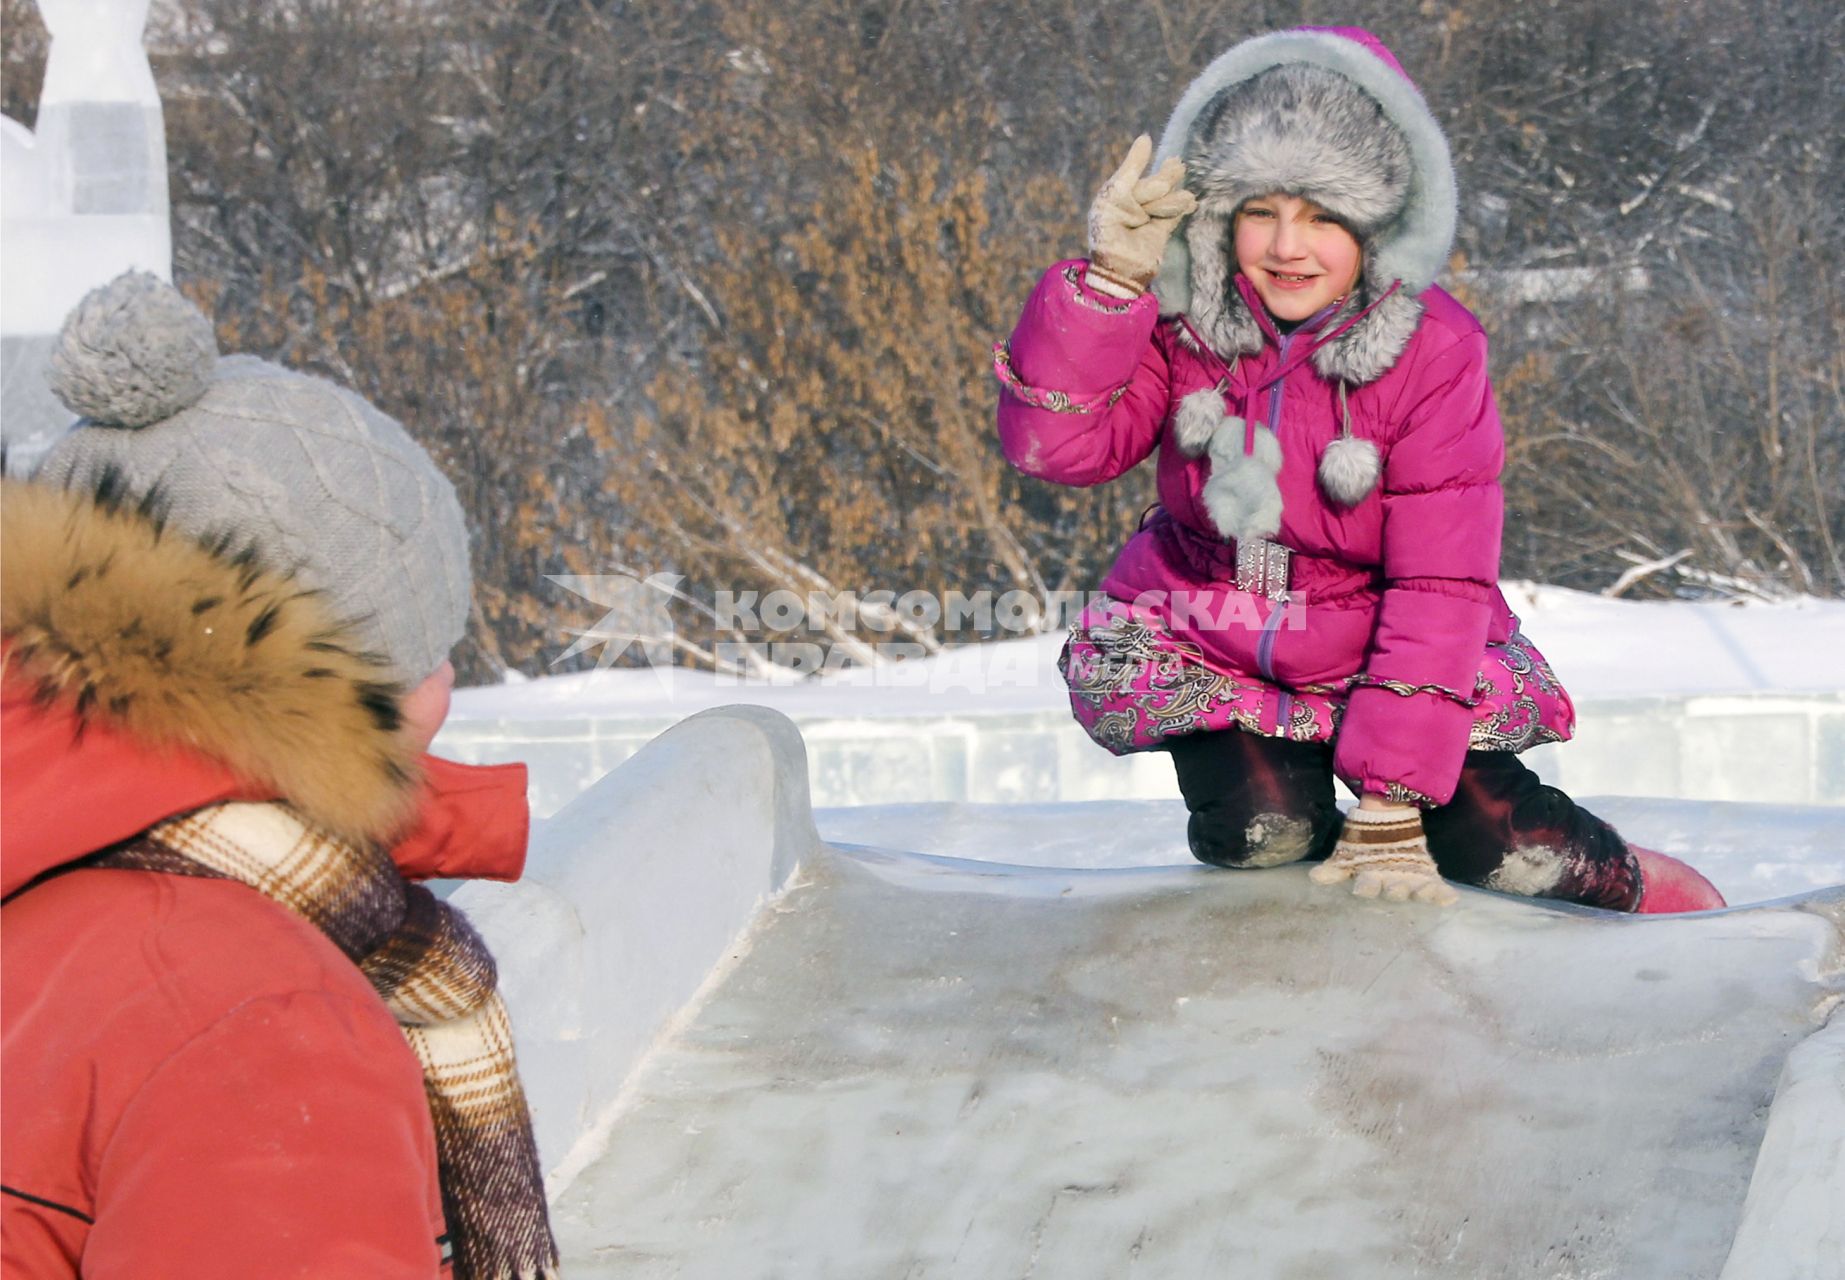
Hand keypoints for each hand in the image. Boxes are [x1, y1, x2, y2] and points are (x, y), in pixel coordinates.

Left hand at [1086, 134, 1195, 296]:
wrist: (1117, 267)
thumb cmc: (1108, 229)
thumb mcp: (1115, 193)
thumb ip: (1132, 167)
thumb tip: (1146, 137)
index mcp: (1117, 194)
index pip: (1138, 176)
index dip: (1151, 170)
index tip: (1170, 160)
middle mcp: (1132, 204)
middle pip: (1155, 186)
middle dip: (1164, 181)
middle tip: (1178, 170)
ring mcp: (1147, 217)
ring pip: (1166, 199)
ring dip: (1173, 198)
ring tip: (1185, 197)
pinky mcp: (1160, 232)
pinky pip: (1173, 215)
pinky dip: (1182, 207)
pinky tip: (1190, 201)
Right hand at [1309, 804, 1458, 905]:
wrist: (1387, 828)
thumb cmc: (1364, 846)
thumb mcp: (1348, 853)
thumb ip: (1334, 868)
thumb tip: (1315, 877)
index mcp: (1370, 880)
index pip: (1366, 886)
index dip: (1366, 887)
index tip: (1361, 888)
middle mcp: (1391, 886)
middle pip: (1393, 891)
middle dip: (1395, 891)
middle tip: (1395, 889)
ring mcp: (1411, 883)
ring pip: (1416, 891)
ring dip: (1421, 893)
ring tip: (1425, 893)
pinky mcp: (1428, 878)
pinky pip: (1436, 889)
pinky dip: (1443, 895)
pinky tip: (1450, 899)